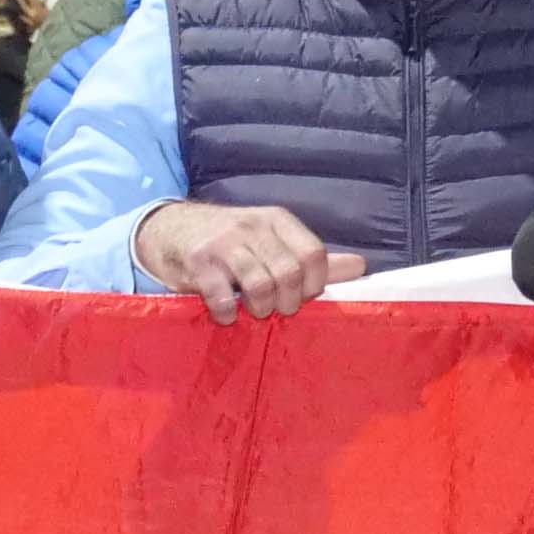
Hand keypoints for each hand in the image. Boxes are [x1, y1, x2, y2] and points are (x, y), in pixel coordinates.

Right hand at [133, 204, 363, 323]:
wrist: (171, 230)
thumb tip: (361, 267)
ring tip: (254, 310)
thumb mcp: (274, 242)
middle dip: (287, 302)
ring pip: (260, 286)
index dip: (314, 285)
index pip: (314, 254)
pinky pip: (223, 297)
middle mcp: (254, 226)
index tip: (301, 295)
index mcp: (278, 220)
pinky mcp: (198, 261)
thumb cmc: (232, 242)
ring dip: (260, 309)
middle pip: (289, 273)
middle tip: (276, 308)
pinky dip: (228, 313)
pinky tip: (226, 312)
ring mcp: (224, 242)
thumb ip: (315, 260)